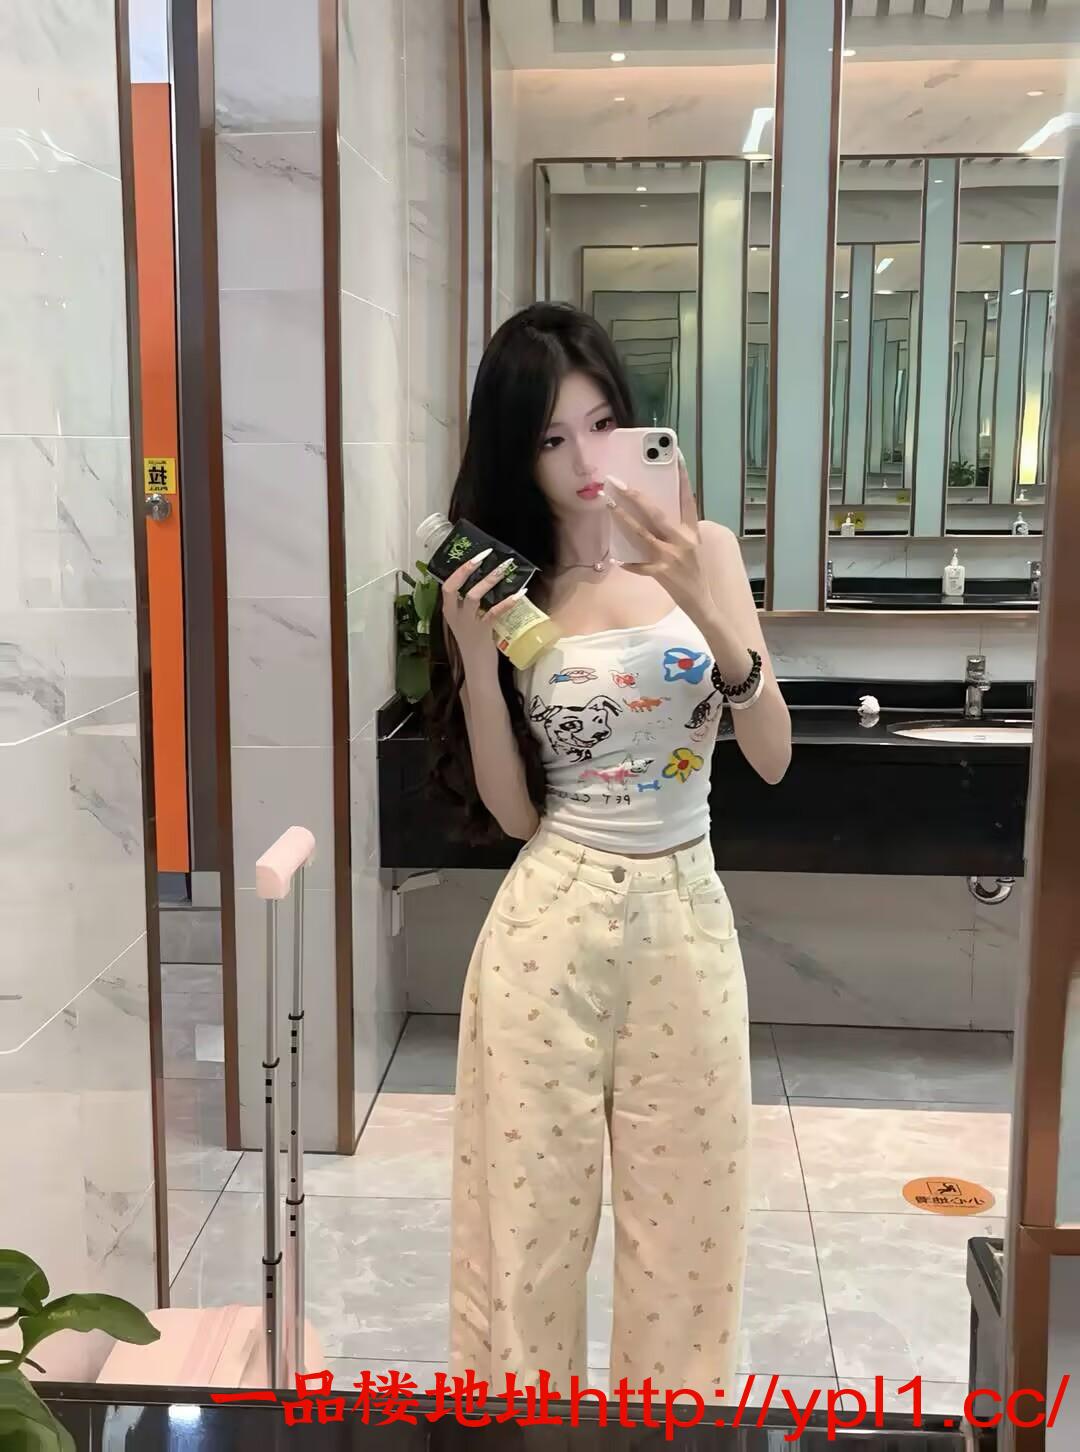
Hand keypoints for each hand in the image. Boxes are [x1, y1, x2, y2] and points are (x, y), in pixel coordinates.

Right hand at [440, 551, 520, 671]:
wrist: (477, 670)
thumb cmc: (474, 645)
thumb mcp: (467, 623)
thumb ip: (471, 607)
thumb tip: (487, 584)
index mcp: (449, 612)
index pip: (447, 586)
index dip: (458, 570)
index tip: (472, 556)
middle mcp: (455, 616)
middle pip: (453, 587)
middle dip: (467, 569)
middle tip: (485, 554)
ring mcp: (467, 623)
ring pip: (474, 596)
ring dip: (490, 580)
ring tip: (504, 568)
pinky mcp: (482, 631)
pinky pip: (494, 612)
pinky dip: (507, 602)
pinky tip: (520, 594)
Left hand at [604, 452, 714, 624]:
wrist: (702, 602)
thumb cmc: (694, 572)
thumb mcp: (692, 547)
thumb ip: (676, 531)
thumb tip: (651, 514)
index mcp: (691, 532)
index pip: (687, 499)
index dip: (683, 477)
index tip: (676, 456)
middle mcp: (682, 541)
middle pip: (657, 514)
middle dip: (636, 497)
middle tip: (618, 482)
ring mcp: (672, 557)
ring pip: (643, 534)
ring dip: (624, 519)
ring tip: (609, 505)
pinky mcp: (662, 573)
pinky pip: (640, 566)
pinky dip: (629, 564)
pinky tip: (618, 560)